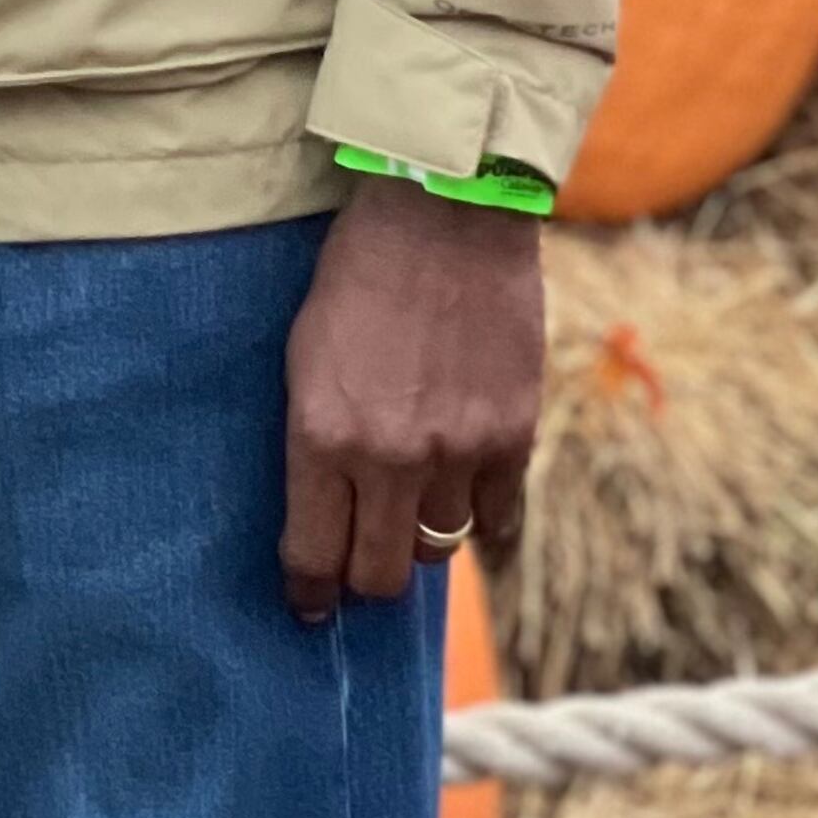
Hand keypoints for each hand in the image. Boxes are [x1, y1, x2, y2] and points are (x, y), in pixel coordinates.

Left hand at [278, 173, 541, 618]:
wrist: (445, 212)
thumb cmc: (358, 274)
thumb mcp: (305, 356)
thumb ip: (318, 438)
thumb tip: (327, 511)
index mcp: (321, 436)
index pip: (312, 555)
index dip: (309, 591)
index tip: (310, 605)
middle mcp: (388, 458)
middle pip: (379, 574)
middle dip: (364, 580)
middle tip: (361, 567)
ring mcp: (457, 451)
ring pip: (439, 547)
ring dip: (422, 535)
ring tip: (413, 507)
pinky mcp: (513, 435)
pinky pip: (498, 517)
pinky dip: (481, 514)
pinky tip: (467, 493)